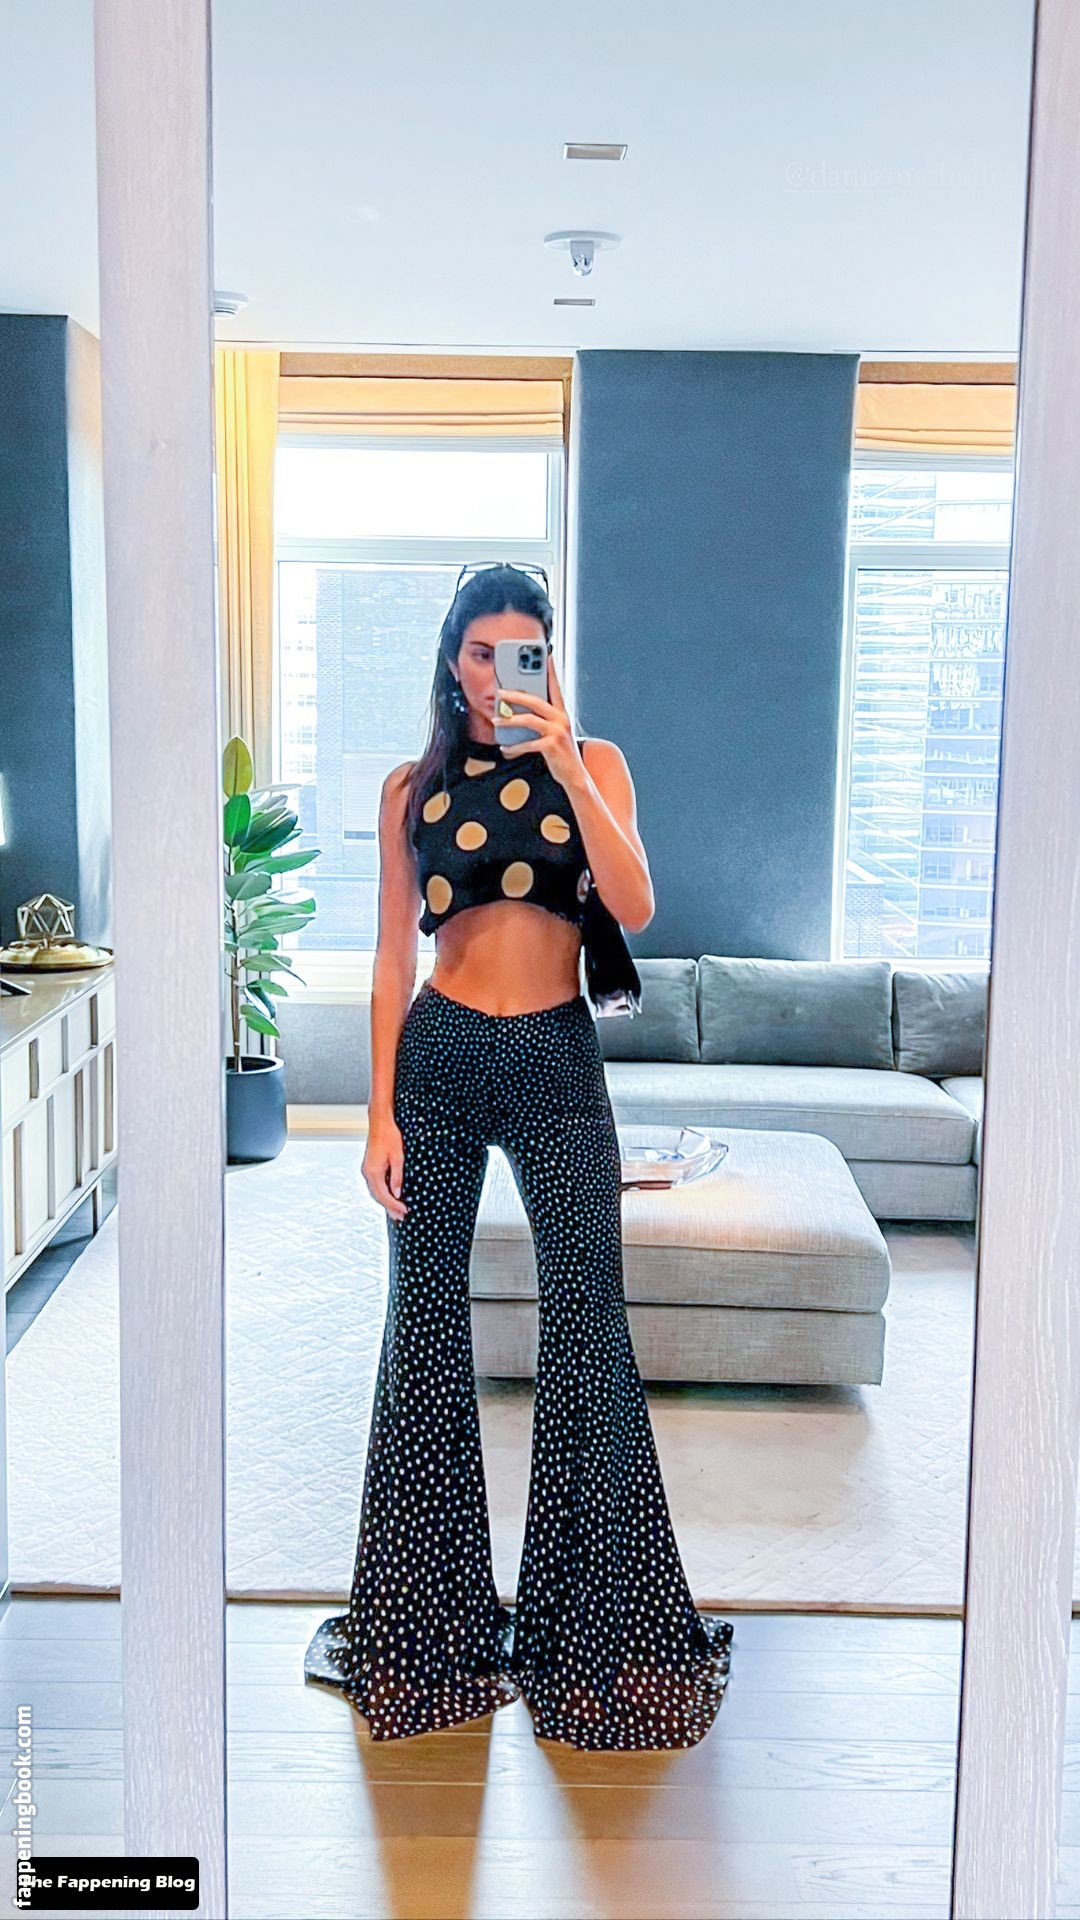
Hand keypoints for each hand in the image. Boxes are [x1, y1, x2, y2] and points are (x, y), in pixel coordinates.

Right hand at [363, 1117, 407, 1220]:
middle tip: (401, 1217)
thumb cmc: (390, 1136)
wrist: (380, 1122)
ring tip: (396, 1211)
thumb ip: (397, 1177)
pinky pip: (375, 1184)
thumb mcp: (398, 1157)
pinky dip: (383, 1193)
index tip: (404, 1212)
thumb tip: (398, 1194)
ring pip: (375, 1191)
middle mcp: (367, 1172)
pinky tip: (391, 1196)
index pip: (384, 1195)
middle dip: (389, 1207)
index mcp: (374, 1172)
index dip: (394, 1205)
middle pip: (378, 1196)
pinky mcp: (370, 1166)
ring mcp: (367, 1169)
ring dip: (386, 1202)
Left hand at [494, 650, 585, 788]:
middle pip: (536, 700)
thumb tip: (518, 713)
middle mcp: (562, 719)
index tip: (546, 656)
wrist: (575, 775)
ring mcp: (557, 732)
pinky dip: (514, 746)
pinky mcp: (552, 746)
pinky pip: (527, 743)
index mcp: (563, 713)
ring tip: (496, 720)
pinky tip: (505, 746)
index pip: (556, 687)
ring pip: (529, 720)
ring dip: (510, 720)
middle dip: (516, 695)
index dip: (551, 671)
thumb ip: (542, 721)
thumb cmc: (562, 753)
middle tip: (501, 692)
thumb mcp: (555, 733)